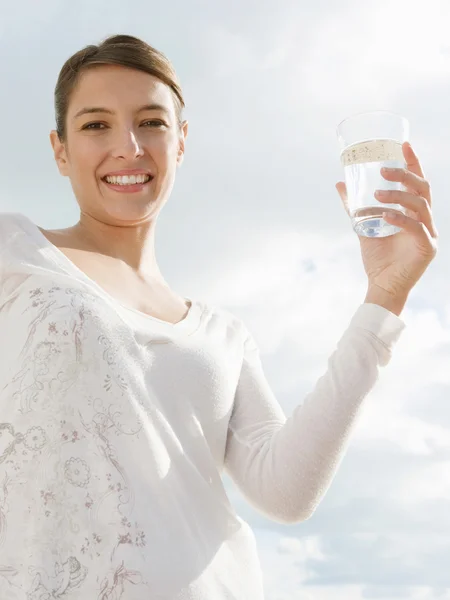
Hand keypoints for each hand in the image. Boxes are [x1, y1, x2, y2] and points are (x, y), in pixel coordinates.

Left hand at [336, 142, 437, 299]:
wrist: (381, 286)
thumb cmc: (377, 258)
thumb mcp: (362, 226)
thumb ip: (354, 207)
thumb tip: (340, 183)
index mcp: (414, 212)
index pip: (418, 182)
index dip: (413, 162)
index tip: (404, 145)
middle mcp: (425, 220)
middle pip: (422, 188)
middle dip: (405, 175)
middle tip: (383, 170)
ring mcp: (429, 233)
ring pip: (420, 204)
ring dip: (398, 195)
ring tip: (378, 194)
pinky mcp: (427, 248)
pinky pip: (417, 227)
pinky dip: (400, 218)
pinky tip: (385, 215)